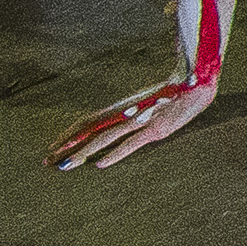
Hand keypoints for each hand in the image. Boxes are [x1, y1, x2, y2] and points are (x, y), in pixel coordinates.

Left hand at [49, 75, 215, 169]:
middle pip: (90, 129)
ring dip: (84, 151)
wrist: (199, 80)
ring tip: (64, 165)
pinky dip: (114, 154)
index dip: (71, 133)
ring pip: (105, 137)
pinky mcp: (156, 129)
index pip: (89, 121)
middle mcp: (127, 112)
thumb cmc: (177, 90)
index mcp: (123, 106)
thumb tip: (125, 117)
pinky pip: (131, 143)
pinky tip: (99, 164)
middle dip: (68, 145)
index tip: (54, 146)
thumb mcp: (152, 101)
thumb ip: (138, 110)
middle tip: (47, 159)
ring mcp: (141, 120)